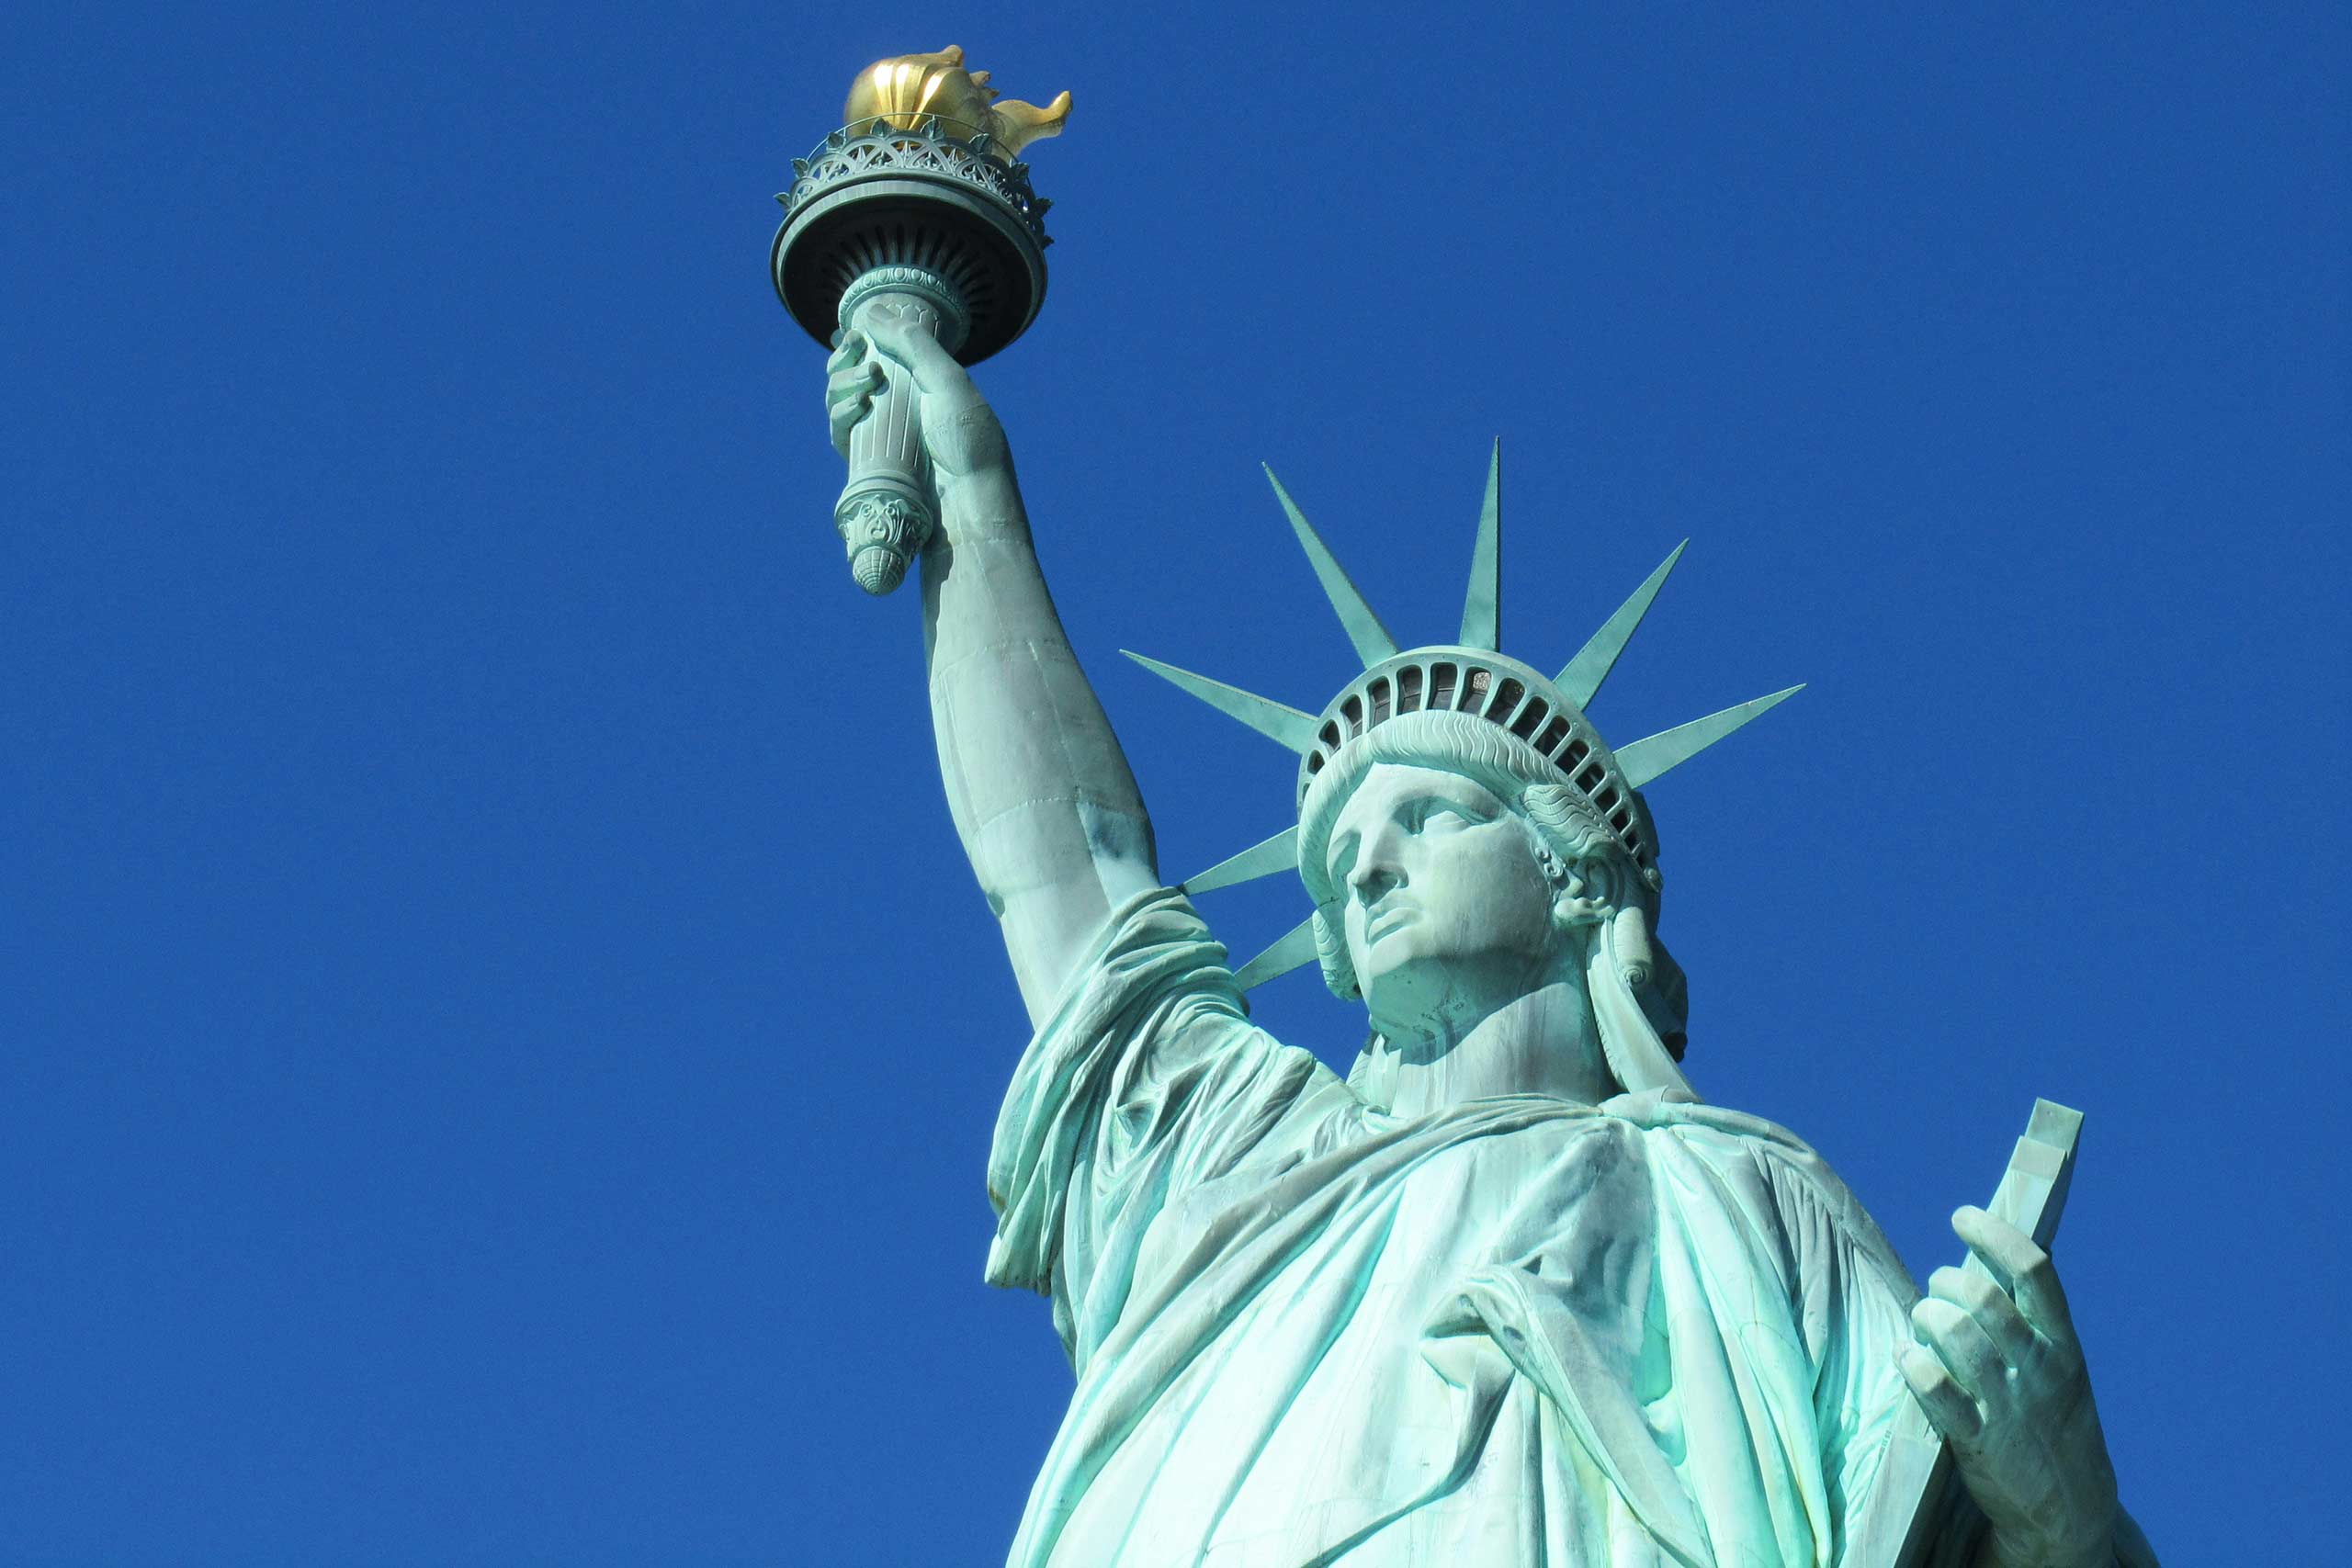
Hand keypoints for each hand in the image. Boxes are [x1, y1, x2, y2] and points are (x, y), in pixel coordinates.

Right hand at [823, 304, 1009, 480]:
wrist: (969, 500)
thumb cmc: (969, 440)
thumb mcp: (948, 381)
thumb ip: (913, 343)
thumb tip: (871, 312)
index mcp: (919, 383)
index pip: (877, 353)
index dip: (858, 342)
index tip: (854, 334)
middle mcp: (897, 406)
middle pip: (850, 374)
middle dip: (846, 361)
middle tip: (863, 361)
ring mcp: (880, 434)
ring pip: (839, 400)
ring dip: (842, 384)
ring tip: (865, 385)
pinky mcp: (867, 462)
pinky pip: (841, 432)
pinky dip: (841, 414)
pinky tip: (856, 407)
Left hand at [1899, 1207, 2118, 1567]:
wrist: (2071, 1508)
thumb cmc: (2052, 1421)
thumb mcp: (2059, 1368)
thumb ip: (2027, 1322)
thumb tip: (1979, 1260)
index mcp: (2064, 1345)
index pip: (2035, 1270)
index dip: (1995, 1234)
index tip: (1962, 1217)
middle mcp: (2040, 1368)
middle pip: (1982, 1297)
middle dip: (1945, 1283)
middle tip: (1939, 1295)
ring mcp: (2008, 1404)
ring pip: (1955, 1334)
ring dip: (1926, 1317)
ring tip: (1924, 1324)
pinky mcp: (1977, 1439)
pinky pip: (1933, 1387)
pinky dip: (1911, 1362)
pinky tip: (1907, 1357)